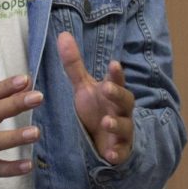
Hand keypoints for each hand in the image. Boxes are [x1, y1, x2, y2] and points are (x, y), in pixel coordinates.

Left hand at [57, 31, 134, 164]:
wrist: (105, 142)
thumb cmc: (96, 110)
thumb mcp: (83, 87)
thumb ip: (74, 64)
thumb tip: (62, 34)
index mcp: (113, 92)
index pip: (117, 80)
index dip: (116, 73)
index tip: (113, 64)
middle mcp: (121, 110)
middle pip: (125, 100)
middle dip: (117, 94)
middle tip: (106, 88)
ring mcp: (122, 131)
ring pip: (124, 126)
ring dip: (116, 124)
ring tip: (105, 122)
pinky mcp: (120, 151)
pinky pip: (120, 152)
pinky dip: (116, 153)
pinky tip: (109, 154)